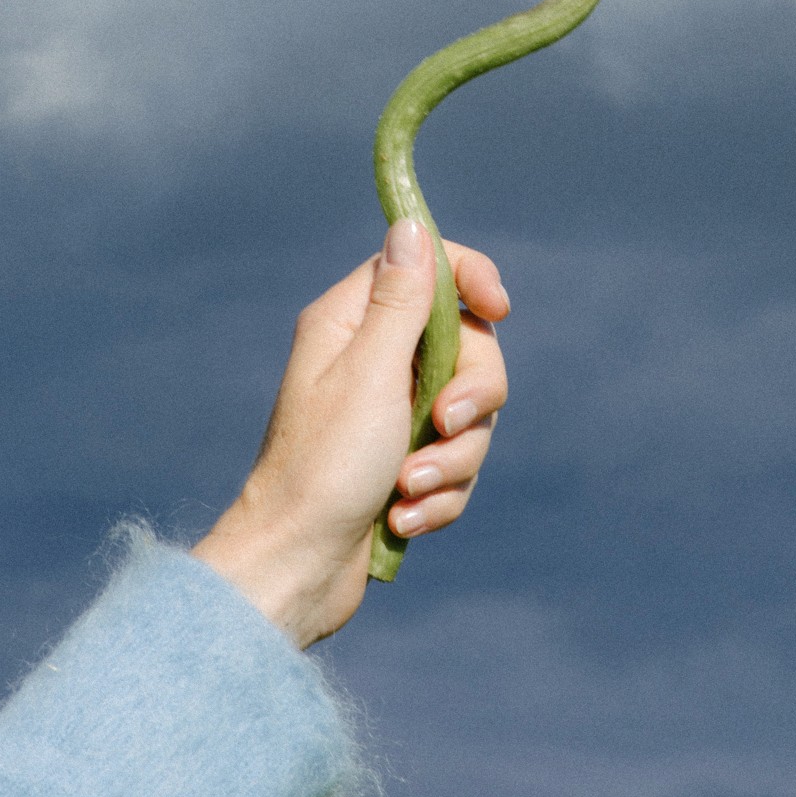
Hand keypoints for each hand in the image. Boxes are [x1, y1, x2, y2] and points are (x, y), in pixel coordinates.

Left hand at [191, 220, 508, 647]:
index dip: (470, 280)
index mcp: (351, 324)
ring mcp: (389, 418)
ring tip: (407, 491)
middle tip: (440, 425)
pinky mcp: (402, 468)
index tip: (499, 309)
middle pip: (466, 348)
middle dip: (468, 396)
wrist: (296, 571)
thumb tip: (411, 225)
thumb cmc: (322, 469)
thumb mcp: (369, 373)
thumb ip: (401, 301)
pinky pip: (455, 465)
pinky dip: (439, 495)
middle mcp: (371, 363)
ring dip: (450, 460)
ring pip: (468, 415)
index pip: (426, 269)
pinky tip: (400, 520)